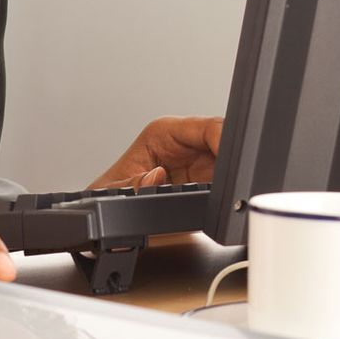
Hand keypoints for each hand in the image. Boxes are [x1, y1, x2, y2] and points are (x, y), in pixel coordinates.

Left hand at [90, 115, 222, 189]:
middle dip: (232, 160)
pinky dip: (227, 190)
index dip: (224, 140)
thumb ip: (132, 185)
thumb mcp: (112, 190)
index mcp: (163, 133)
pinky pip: (224, 182)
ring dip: (229, 178)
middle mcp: (183, 143)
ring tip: (223, 195)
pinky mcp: (202, 181)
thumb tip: (155, 177)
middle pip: (223, 142)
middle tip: (233, 183)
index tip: (232, 160)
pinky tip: (221, 200)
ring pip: (228, 162)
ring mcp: (195, 162)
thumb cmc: (110, 191)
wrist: (106, 212)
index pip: (205, 126)